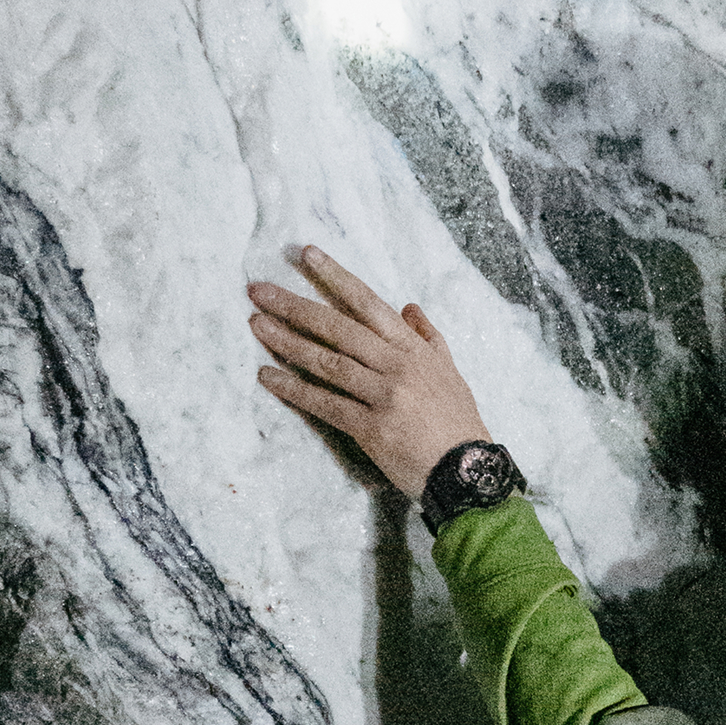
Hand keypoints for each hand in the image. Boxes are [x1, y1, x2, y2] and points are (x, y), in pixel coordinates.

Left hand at [248, 246, 492, 497]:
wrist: (469, 470)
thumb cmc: (459, 421)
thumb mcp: (450, 371)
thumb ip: (429, 338)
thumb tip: (409, 306)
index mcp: (414, 349)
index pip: (369, 304)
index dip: (337, 277)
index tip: (307, 254)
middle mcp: (397, 366)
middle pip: (339, 328)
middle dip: (295, 306)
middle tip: (259, 291)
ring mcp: (384, 396)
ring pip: (328, 362)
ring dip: (288, 342)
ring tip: (257, 325)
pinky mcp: (371, 428)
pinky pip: (326, 403)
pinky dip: (295, 389)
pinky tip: (267, 376)